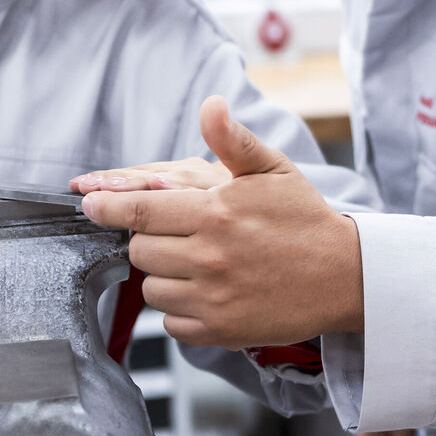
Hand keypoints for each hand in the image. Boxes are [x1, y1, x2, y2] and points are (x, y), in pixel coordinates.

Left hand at [78, 97, 362, 346]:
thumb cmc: (304, 218)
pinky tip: (208, 292)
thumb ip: (232, 141)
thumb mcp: (272, 170)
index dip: (106, 207)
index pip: (138, 210)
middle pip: (139, 252)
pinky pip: (171, 323)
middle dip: (150, 240)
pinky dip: (181, 309)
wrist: (344, 276)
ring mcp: (213, 298)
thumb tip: (210, 104)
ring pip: (151, 289)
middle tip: (180, 235)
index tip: (90, 205)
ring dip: (165, 276)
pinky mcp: (220, 331)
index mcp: (216, 213)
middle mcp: (209, 257)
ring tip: (197, 264)